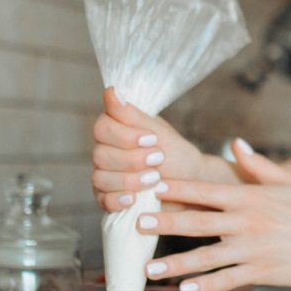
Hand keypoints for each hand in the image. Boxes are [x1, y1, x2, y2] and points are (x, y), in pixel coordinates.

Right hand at [91, 86, 210, 211]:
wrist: (191, 183)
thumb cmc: (175, 154)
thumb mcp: (158, 132)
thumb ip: (131, 114)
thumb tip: (112, 90)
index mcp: (114, 131)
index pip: (102, 128)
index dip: (125, 135)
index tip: (152, 138)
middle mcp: (105, 152)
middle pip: (100, 154)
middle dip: (132, 159)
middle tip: (159, 159)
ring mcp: (104, 177)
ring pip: (101, 178)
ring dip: (130, 179)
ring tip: (155, 179)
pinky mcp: (109, 199)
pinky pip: (103, 200)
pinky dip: (119, 199)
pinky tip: (135, 198)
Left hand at [137, 139, 290, 290]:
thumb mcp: (288, 182)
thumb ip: (257, 164)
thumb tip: (234, 143)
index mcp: (251, 197)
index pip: (206, 191)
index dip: (177, 189)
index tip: (151, 187)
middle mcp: (248, 222)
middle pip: (199, 222)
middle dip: (166, 223)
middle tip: (138, 223)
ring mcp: (255, 249)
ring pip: (207, 257)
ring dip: (176, 264)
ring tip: (150, 269)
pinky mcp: (263, 272)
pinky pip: (228, 280)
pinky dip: (205, 286)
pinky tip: (184, 290)